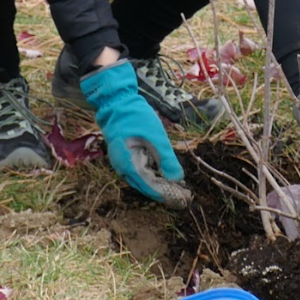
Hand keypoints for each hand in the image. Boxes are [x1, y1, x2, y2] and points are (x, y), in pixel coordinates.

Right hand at [81, 61, 189, 207]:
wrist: (116, 102)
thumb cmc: (136, 118)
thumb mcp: (156, 138)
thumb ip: (166, 160)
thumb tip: (177, 179)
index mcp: (130, 167)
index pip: (151, 188)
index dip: (168, 194)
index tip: (184, 197)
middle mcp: (123, 169)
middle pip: (146, 187)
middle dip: (164, 191)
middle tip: (183, 193)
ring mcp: (120, 163)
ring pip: (141, 180)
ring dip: (158, 183)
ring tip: (176, 184)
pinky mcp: (122, 156)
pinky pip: (137, 171)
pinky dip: (150, 174)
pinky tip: (161, 171)